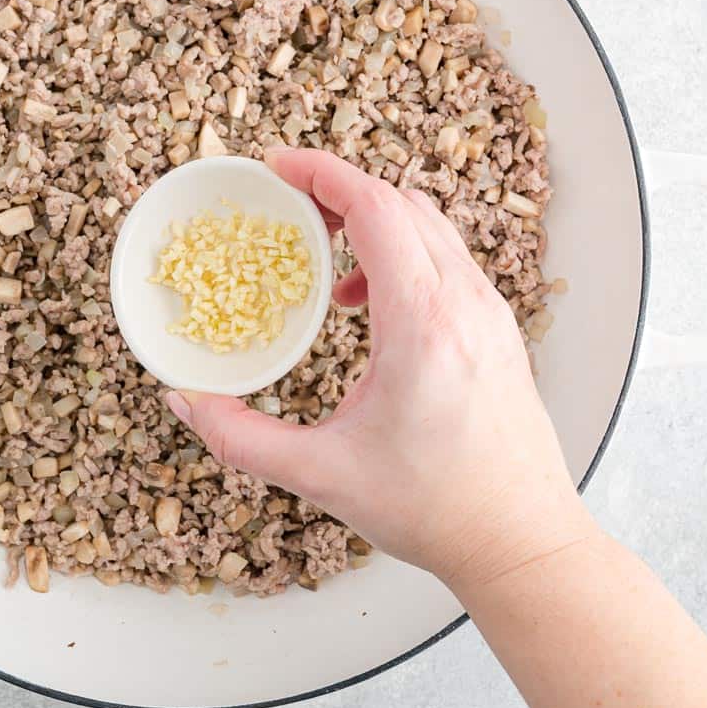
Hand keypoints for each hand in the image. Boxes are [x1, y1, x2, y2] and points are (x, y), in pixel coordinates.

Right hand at [163, 148, 595, 589]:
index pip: (377, 208)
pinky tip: (367, 306)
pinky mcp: (498, 330)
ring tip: (323, 259)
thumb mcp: (322, 474)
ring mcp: (489, 313)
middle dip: (339, 191)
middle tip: (287, 206)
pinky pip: (447, 260)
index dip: (322, 174)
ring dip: (374, 223)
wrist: (521, 539)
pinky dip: (402, 254)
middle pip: (403, 203)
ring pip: (431, 227)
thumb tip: (185, 402)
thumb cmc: (435, 509)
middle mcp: (465, 302)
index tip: (277, 167)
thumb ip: (241, 438)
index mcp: (423, 322)